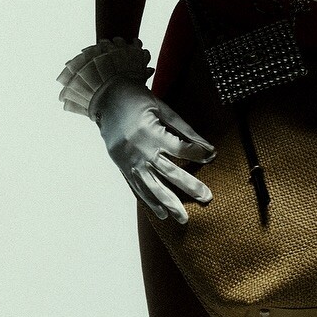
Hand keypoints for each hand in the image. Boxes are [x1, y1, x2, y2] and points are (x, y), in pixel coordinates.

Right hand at [93, 78, 215, 223]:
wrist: (105, 98)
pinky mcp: (122, 166)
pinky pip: (138, 187)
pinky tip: (162, 214)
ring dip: (170, 203)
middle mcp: (140, 150)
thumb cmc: (137, 99)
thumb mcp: (162, 108)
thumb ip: (184, 129)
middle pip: (170, 173)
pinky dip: (150, 201)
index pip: (181, 149)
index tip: (211, 156)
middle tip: (207, 198)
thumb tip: (207, 148)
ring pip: (153, 187)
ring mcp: (130, 161)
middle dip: (190, 186)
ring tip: (184, 218)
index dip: (198, 153)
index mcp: (151, 132)